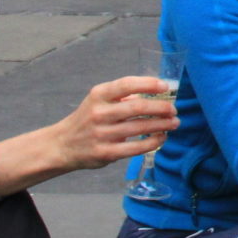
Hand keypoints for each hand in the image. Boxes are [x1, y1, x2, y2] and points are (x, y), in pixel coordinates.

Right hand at [47, 76, 178, 172]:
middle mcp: (99, 113)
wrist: (62, 145)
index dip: (148, 84)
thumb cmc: (88, 119)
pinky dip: (153, 142)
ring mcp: (102, 134)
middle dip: (161, 107)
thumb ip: (123, 96)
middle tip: (174, 109)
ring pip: (139, 128)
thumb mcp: (99, 101)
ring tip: (174, 123)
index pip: (126, 84)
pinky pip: (136, 147)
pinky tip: (162, 137)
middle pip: (137, 107)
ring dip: (162, 125)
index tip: (165, 86)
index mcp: (98, 95)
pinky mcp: (106, 153)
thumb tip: (155, 93)